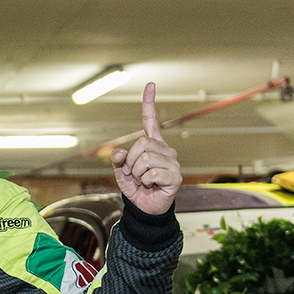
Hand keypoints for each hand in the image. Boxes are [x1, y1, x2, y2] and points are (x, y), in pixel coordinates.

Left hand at [111, 83, 181, 214]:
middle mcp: (165, 150)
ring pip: (145, 159)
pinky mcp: (175, 176)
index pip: (150, 122)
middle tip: (133, 173)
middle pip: (142, 143)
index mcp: (152, 145)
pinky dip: (144, 181)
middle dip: (130, 160)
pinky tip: (150, 185)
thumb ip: (118, 161)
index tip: (150, 85)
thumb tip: (118, 152)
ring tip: (142, 181)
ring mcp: (172, 162)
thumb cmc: (136, 188)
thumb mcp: (121, 173)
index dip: (149, 103)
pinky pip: (151, 173)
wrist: (145, 208)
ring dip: (136, 173)